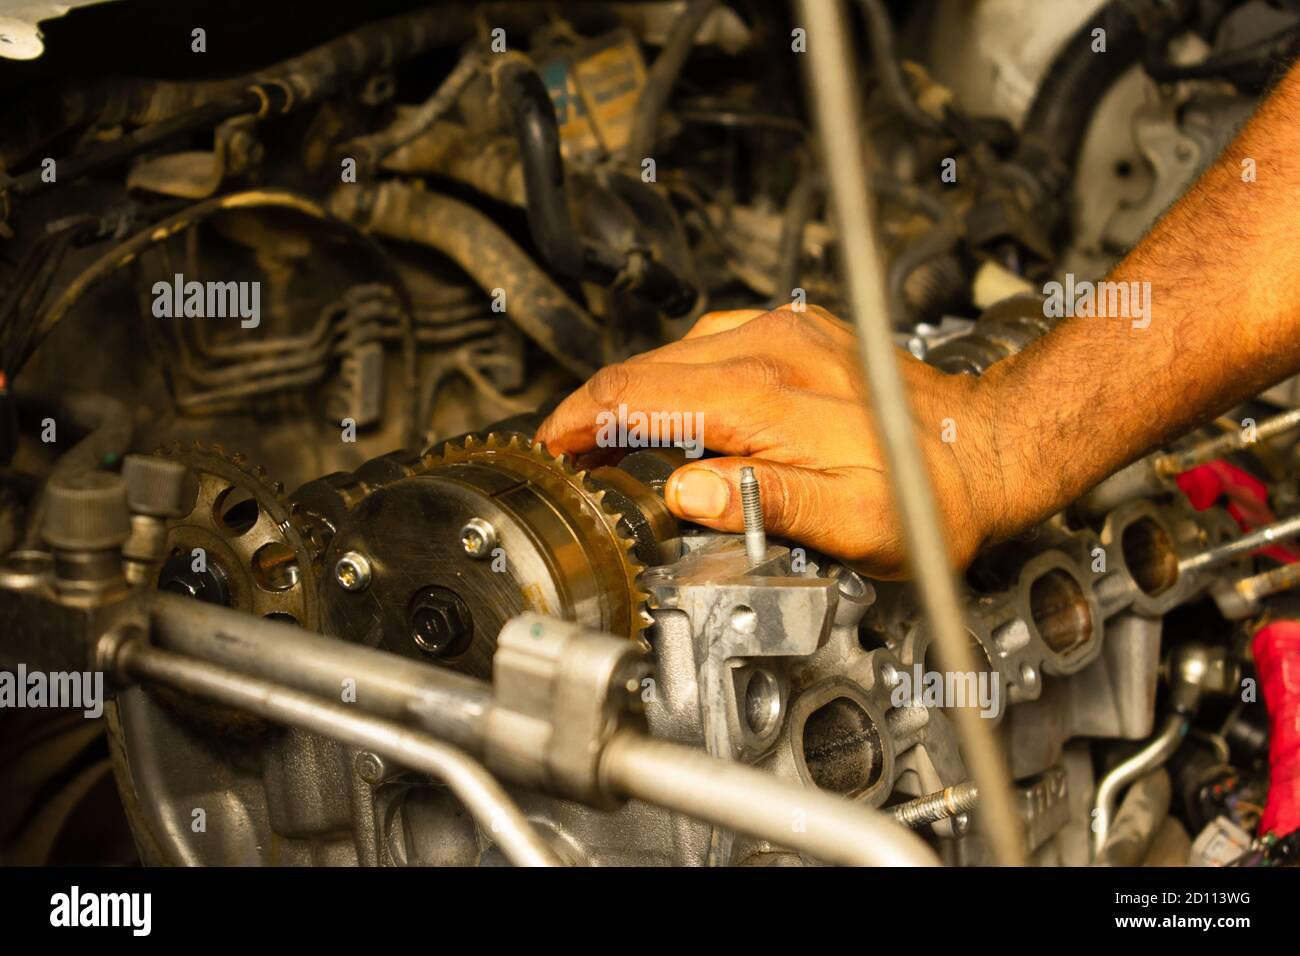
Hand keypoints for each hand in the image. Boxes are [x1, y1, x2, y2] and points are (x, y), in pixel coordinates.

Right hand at [535, 305, 1017, 577]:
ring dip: (632, 393)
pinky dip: (674, 377)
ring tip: (613, 440)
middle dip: (593, 409)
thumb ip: (764, 502)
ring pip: (672, 352)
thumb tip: (684, 493)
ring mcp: (783, 333)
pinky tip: (675, 405)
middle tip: (570, 452)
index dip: (584, 422)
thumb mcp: (854, 524)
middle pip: (645, 367)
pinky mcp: (796, 333)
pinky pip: (710, 345)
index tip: (555, 447)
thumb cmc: (926, 493)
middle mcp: (770, 349)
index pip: (641, 394)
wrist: (985, 444)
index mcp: (769, 397)